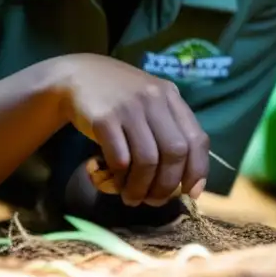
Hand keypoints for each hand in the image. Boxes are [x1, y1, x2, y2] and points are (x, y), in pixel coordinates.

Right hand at [51, 54, 210, 206]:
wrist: (77, 76)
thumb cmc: (120, 98)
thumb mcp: (151, 103)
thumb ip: (169, 130)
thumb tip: (188, 179)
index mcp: (171, 97)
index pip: (197, 138)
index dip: (197, 169)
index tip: (190, 192)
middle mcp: (154, 99)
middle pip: (175, 152)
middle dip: (167, 184)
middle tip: (155, 200)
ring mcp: (129, 108)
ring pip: (148, 160)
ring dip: (142, 187)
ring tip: (133, 198)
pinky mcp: (103, 118)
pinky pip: (120, 158)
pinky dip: (121, 178)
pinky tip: (116, 184)